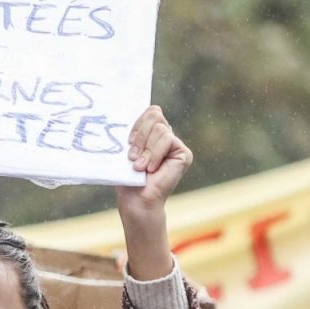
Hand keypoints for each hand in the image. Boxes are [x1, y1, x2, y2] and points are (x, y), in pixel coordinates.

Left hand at [113, 104, 191, 219]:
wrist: (136, 200)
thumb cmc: (127, 178)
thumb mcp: (125, 150)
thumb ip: (133, 131)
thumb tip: (126, 108)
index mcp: (151, 134)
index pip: (150, 111)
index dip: (138, 122)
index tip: (128, 141)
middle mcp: (165, 136)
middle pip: (155, 114)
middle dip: (140, 134)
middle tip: (132, 156)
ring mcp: (175, 144)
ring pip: (160, 128)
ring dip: (146, 149)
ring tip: (139, 166)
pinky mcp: (184, 153)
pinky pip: (167, 138)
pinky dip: (155, 153)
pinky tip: (151, 169)